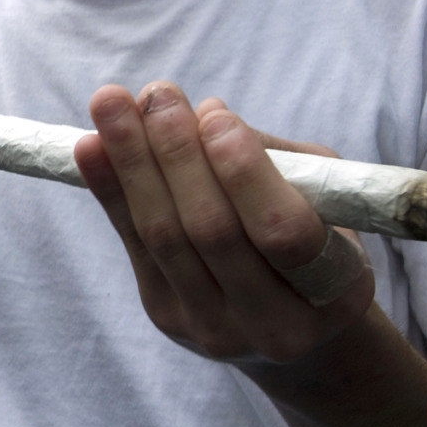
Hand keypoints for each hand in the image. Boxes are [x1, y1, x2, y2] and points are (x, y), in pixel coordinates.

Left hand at [75, 84, 373, 364]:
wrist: (297, 331)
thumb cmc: (318, 239)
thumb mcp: (325, 197)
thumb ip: (274, 157)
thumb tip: (203, 113)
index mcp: (336, 291)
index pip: (285, 232)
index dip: (245, 171)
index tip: (214, 113)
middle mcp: (275, 324)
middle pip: (211, 230)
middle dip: (177, 152)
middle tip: (157, 94)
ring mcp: (215, 328)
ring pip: (164, 236)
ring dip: (132, 162)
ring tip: (112, 102)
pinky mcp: (168, 317)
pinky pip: (134, 244)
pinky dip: (110, 190)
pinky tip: (90, 146)